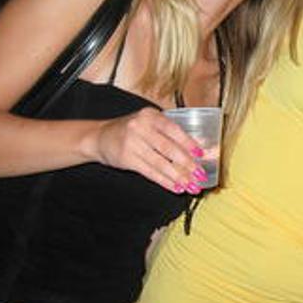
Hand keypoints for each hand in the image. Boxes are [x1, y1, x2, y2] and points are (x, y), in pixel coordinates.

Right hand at [92, 107, 208, 193]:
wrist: (101, 136)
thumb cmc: (133, 130)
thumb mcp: (150, 124)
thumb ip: (171, 134)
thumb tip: (200, 149)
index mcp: (150, 115)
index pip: (174, 130)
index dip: (189, 143)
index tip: (202, 155)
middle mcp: (140, 127)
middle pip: (168, 148)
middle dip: (187, 164)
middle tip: (200, 175)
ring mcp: (132, 143)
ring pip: (160, 163)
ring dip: (178, 177)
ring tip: (191, 186)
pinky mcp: (126, 159)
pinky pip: (150, 172)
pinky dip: (165, 181)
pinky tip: (176, 187)